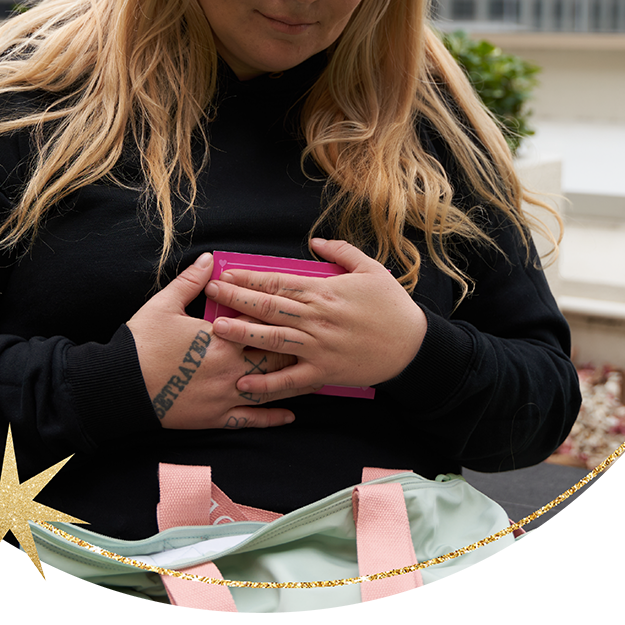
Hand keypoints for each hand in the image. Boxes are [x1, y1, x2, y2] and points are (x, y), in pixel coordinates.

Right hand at [126, 252, 314, 429]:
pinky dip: (272, 418)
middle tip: (322, 343)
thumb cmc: (141, 342)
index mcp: (221, 337)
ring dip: (295, 383)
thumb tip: (210, 259)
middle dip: (298, 351)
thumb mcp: (165, 304)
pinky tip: (291, 415)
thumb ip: (191, 281)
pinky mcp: (216, 418)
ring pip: (270, 390)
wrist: (121, 386)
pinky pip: (251, 420)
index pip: (262, 325)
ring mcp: (225, 395)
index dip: (284, 319)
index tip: (305, 313)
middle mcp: (231, 368)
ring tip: (319, 376)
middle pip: (275, 359)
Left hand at [204, 238, 428, 396]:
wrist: (414, 347)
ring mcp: (319, 346)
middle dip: (236, 298)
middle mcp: (317, 318)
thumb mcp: (371, 269)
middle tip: (210, 291)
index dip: (250, 277)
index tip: (226, 272)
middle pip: (269, 306)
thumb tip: (314, 242)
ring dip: (243, 333)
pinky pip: (290, 379)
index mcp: (325, 292)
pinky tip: (244, 383)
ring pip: (273, 339)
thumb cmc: (393, 306)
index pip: (279, 281)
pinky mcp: (325, 372)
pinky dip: (267, 383)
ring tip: (216, 328)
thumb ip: (341, 252)